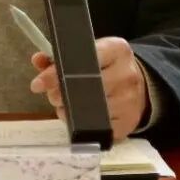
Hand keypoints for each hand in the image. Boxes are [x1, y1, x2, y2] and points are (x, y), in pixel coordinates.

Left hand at [29, 37, 146, 140]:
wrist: (142, 86)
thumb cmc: (109, 67)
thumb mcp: (92, 52)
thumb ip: (63, 55)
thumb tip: (38, 60)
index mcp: (116, 50)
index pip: (83, 60)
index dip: (57, 72)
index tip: (39, 83)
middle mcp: (126, 74)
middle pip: (85, 88)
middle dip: (59, 93)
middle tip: (51, 94)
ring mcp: (129, 101)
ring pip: (88, 111)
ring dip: (67, 110)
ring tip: (65, 105)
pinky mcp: (127, 124)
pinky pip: (96, 129)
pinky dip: (81, 125)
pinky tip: (79, 117)